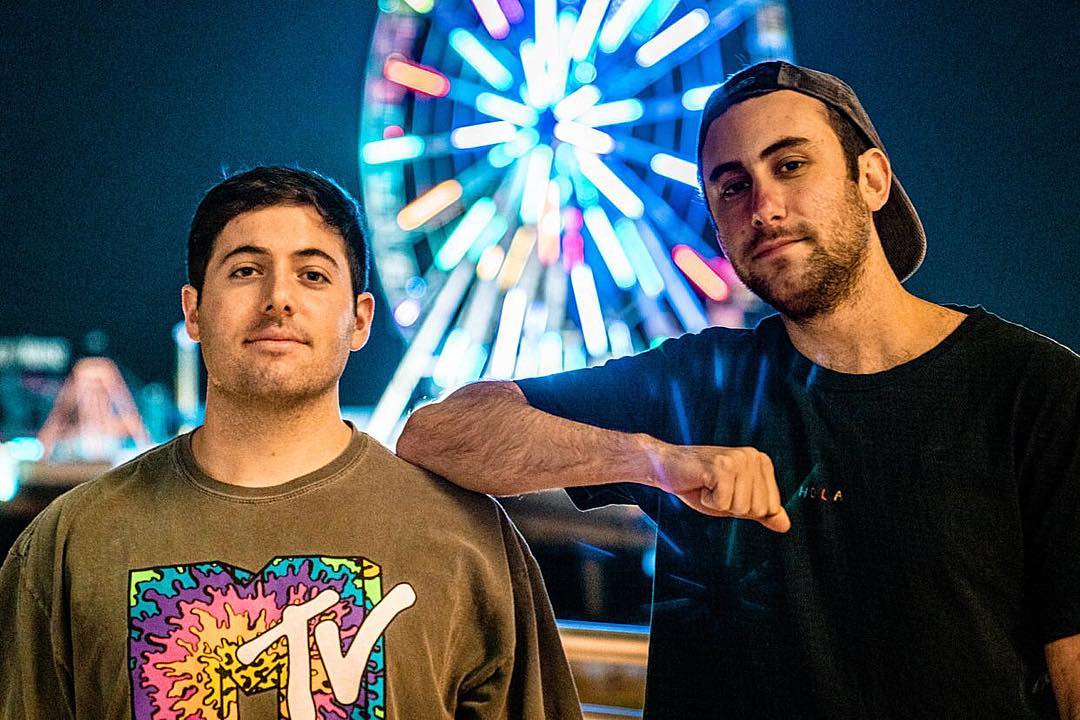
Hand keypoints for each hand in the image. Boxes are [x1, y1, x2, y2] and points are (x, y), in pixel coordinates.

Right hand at [645, 440, 790, 531]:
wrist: (666, 467)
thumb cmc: (700, 484)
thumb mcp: (735, 501)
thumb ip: (761, 511)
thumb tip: (785, 525)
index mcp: (762, 462)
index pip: (771, 507)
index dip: (745, 509)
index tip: (728, 492)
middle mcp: (754, 457)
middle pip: (758, 509)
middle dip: (733, 507)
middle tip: (716, 489)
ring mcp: (739, 460)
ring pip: (741, 508)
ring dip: (720, 504)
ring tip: (709, 486)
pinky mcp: (722, 467)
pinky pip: (723, 504)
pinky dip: (708, 501)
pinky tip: (702, 484)